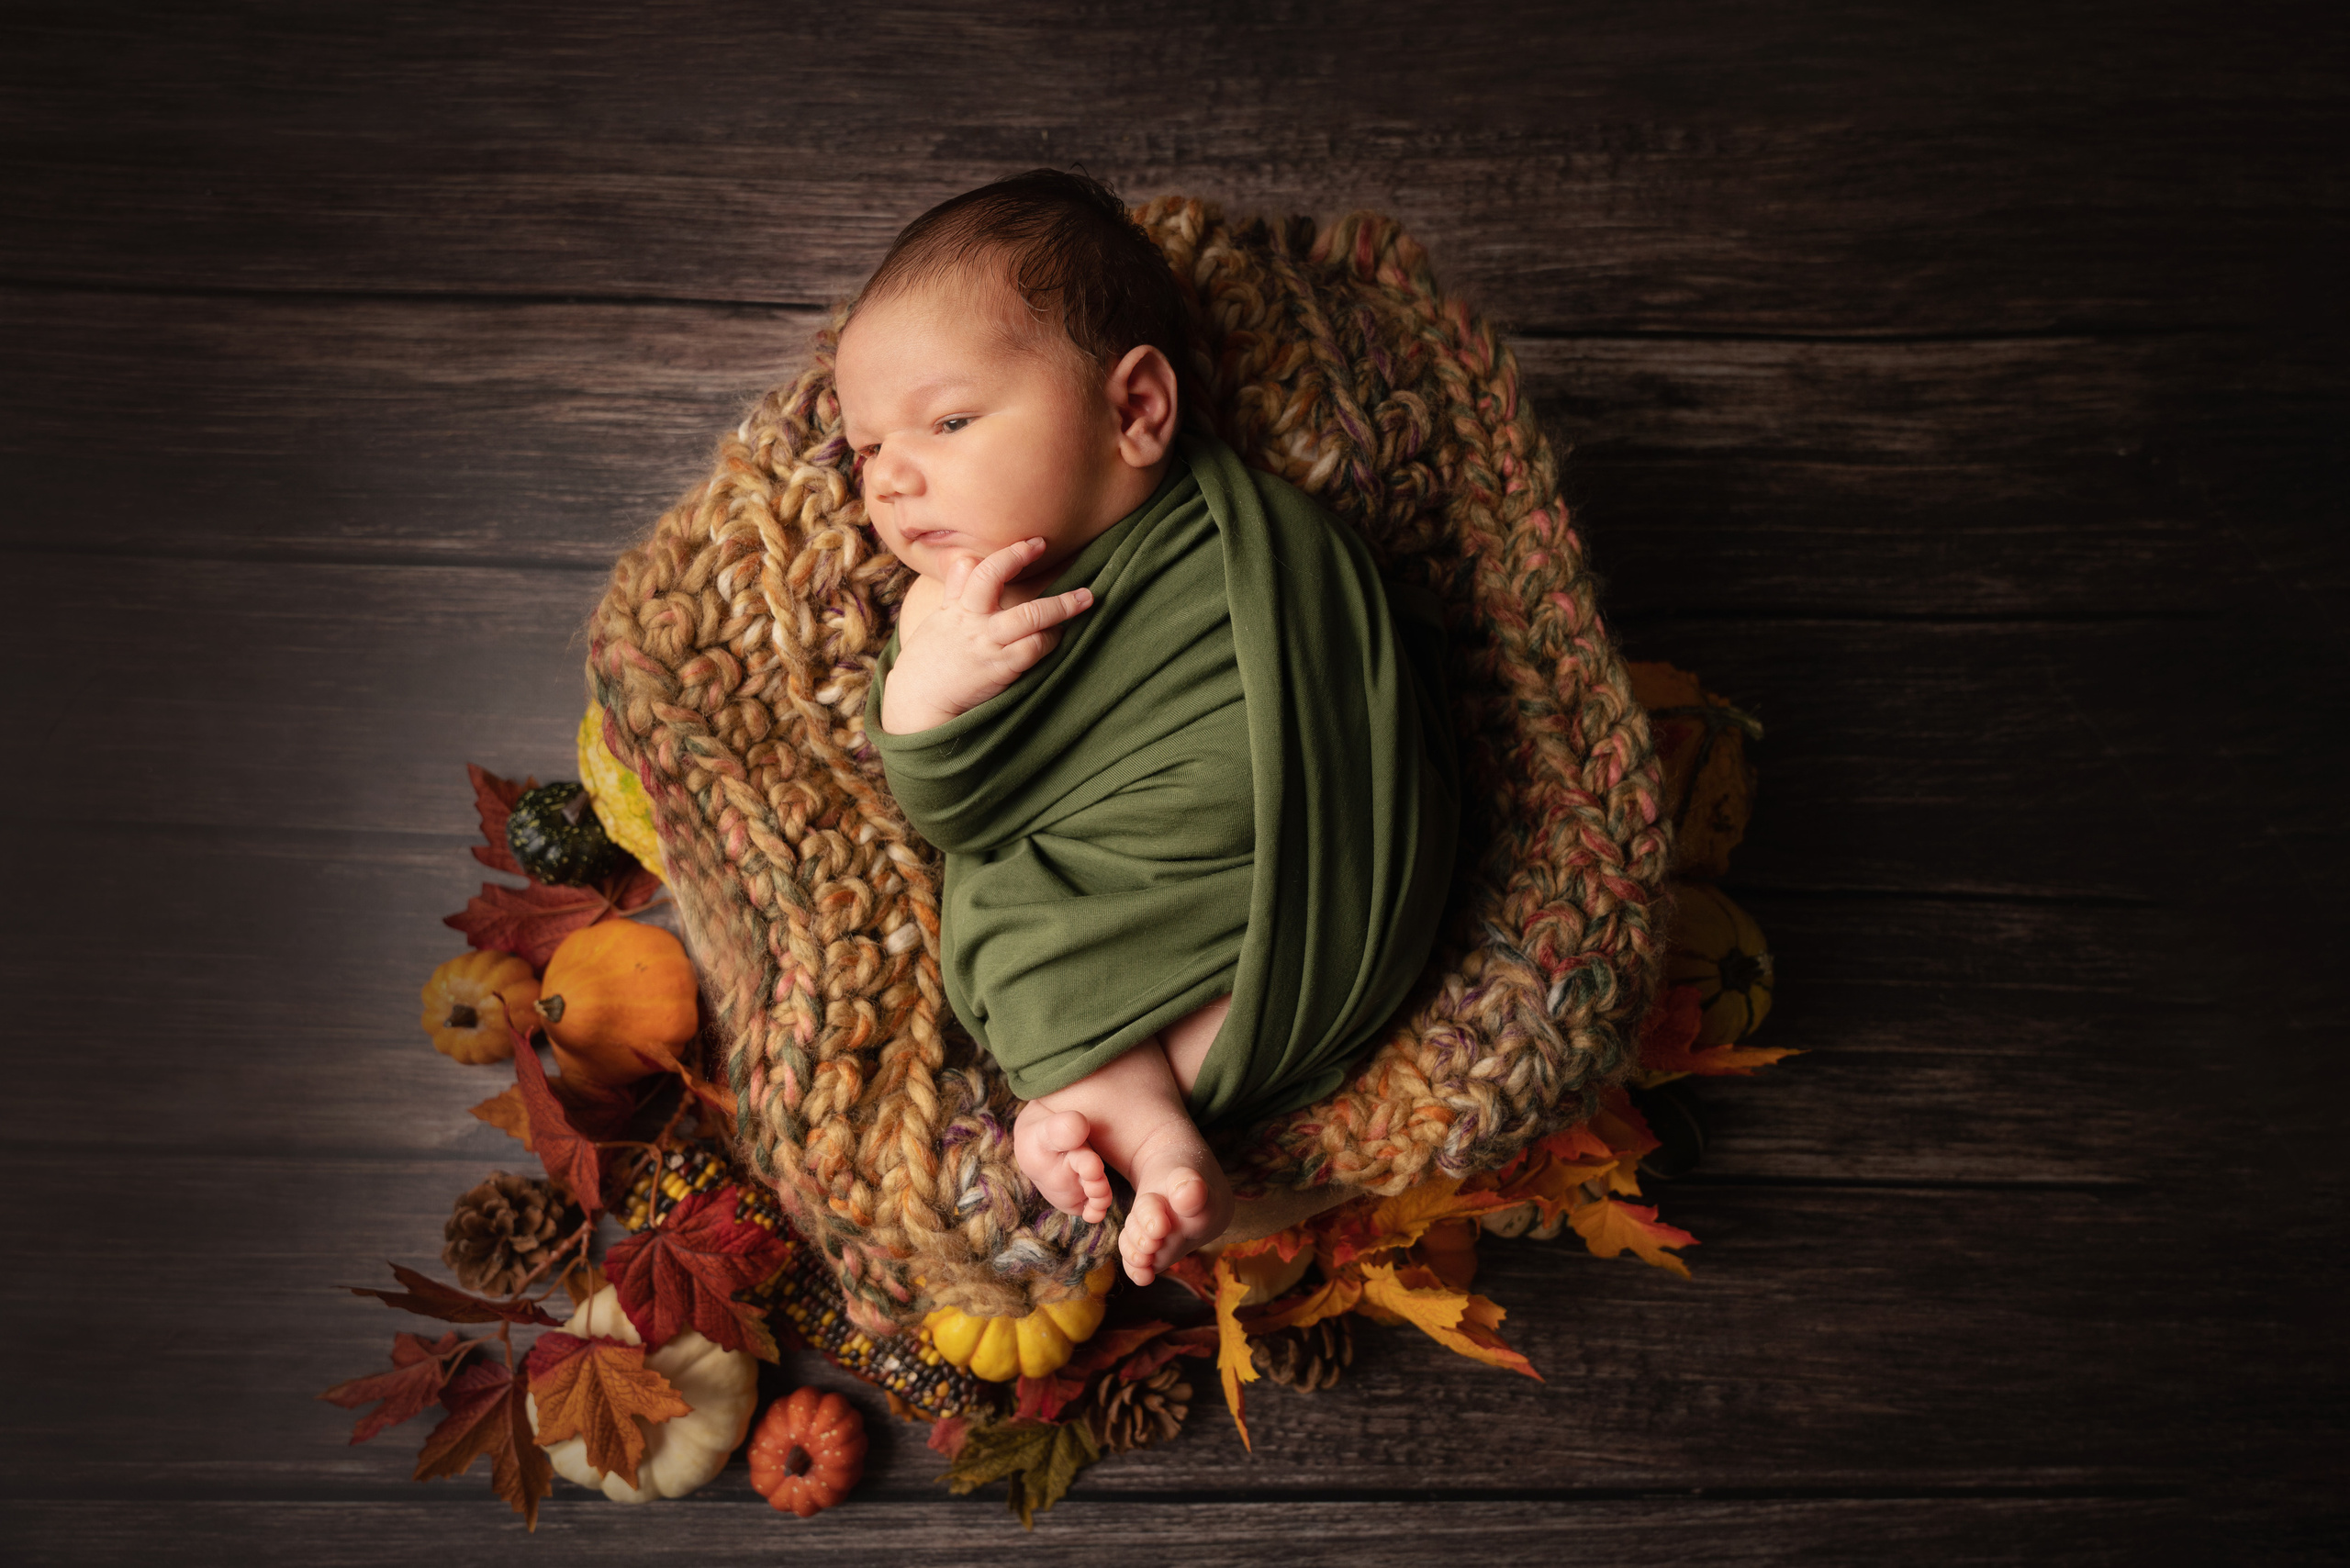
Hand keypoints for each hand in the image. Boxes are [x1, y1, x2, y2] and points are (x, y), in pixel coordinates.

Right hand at [879, 538, 1093, 733]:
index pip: (974, 569)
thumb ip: (956, 590)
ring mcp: (986, 644)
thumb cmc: (930, 660)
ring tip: (1085, 599)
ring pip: (1028, 616)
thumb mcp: (938, 620)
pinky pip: (1033, 649)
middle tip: (1044, 545)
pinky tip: (1061, 636)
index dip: (1006, 554)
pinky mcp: (999, 669)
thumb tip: (965, 558)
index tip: (1032, 544)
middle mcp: (971, 621)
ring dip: (1060, 606)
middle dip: (1019, 558)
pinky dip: (1051, 640)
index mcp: (956, 608)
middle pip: (994, 578)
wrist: (918, 702)